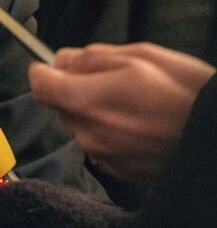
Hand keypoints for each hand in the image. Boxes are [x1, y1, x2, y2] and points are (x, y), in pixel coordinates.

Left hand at [29, 42, 214, 182]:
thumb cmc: (188, 93)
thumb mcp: (141, 57)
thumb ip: (92, 58)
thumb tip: (61, 59)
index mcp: (88, 100)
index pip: (40, 85)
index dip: (43, 70)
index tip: (50, 65)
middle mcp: (89, 133)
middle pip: (59, 105)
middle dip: (74, 89)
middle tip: (110, 80)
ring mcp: (104, 155)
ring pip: (80, 125)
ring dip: (94, 112)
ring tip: (133, 103)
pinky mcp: (120, 171)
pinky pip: (100, 145)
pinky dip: (111, 133)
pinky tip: (140, 125)